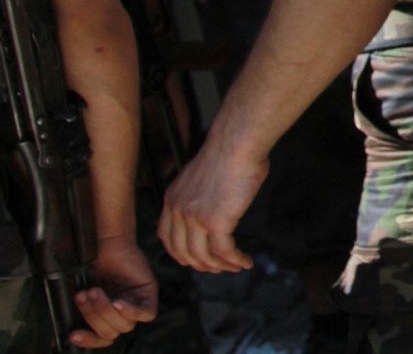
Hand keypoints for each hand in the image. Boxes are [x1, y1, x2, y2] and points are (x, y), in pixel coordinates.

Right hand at [68, 235, 158, 347]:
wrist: (103, 241)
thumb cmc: (90, 264)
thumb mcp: (80, 293)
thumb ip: (78, 313)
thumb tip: (63, 336)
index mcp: (106, 315)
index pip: (101, 339)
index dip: (88, 340)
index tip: (72, 334)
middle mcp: (121, 312)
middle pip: (111, 332)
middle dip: (93, 316)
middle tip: (83, 295)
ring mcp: (136, 303)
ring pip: (125, 325)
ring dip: (105, 310)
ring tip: (94, 291)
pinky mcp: (149, 293)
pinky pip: (146, 314)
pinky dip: (130, 311)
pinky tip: (117, 302)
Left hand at [157, 142, 265, 272]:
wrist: (236, 144)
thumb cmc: (228, 151)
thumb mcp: (201, 174)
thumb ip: (200, 193)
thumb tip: (214, 203)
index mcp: (173, 199)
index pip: (167, 236)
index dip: (180, 252)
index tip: (194, 258)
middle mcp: (179, 211)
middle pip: (183, 252)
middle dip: (201, 264)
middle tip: (217, 269)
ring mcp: (195, 219)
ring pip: (204, 256)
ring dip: (221, 266)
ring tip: (235, 267)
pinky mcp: (216, 223)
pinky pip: (224, 252)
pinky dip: (235, 261)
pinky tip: (245, 262)